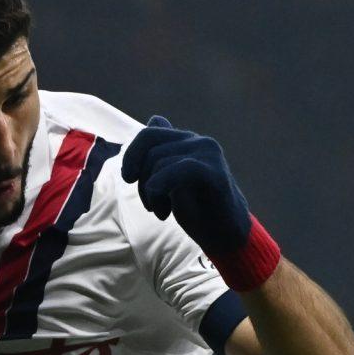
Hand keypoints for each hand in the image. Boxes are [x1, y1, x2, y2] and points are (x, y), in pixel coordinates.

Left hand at [120, 115, 280, 290]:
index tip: (128, 179)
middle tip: (150, 204)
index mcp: (189, 141)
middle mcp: (200, 142)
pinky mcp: (215, 172)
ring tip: (162, 212)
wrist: (225, 235)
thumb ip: (163, 151)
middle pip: (151, 148)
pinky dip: (162, 188)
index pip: (149, 134)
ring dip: (151, 194)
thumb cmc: (198, 209)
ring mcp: (209, 154)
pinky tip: (163, 212)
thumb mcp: (172, 178)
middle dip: (141, 179)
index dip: (131, 155)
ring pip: (159, 162)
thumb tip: (155, 119)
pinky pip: (179, 170)